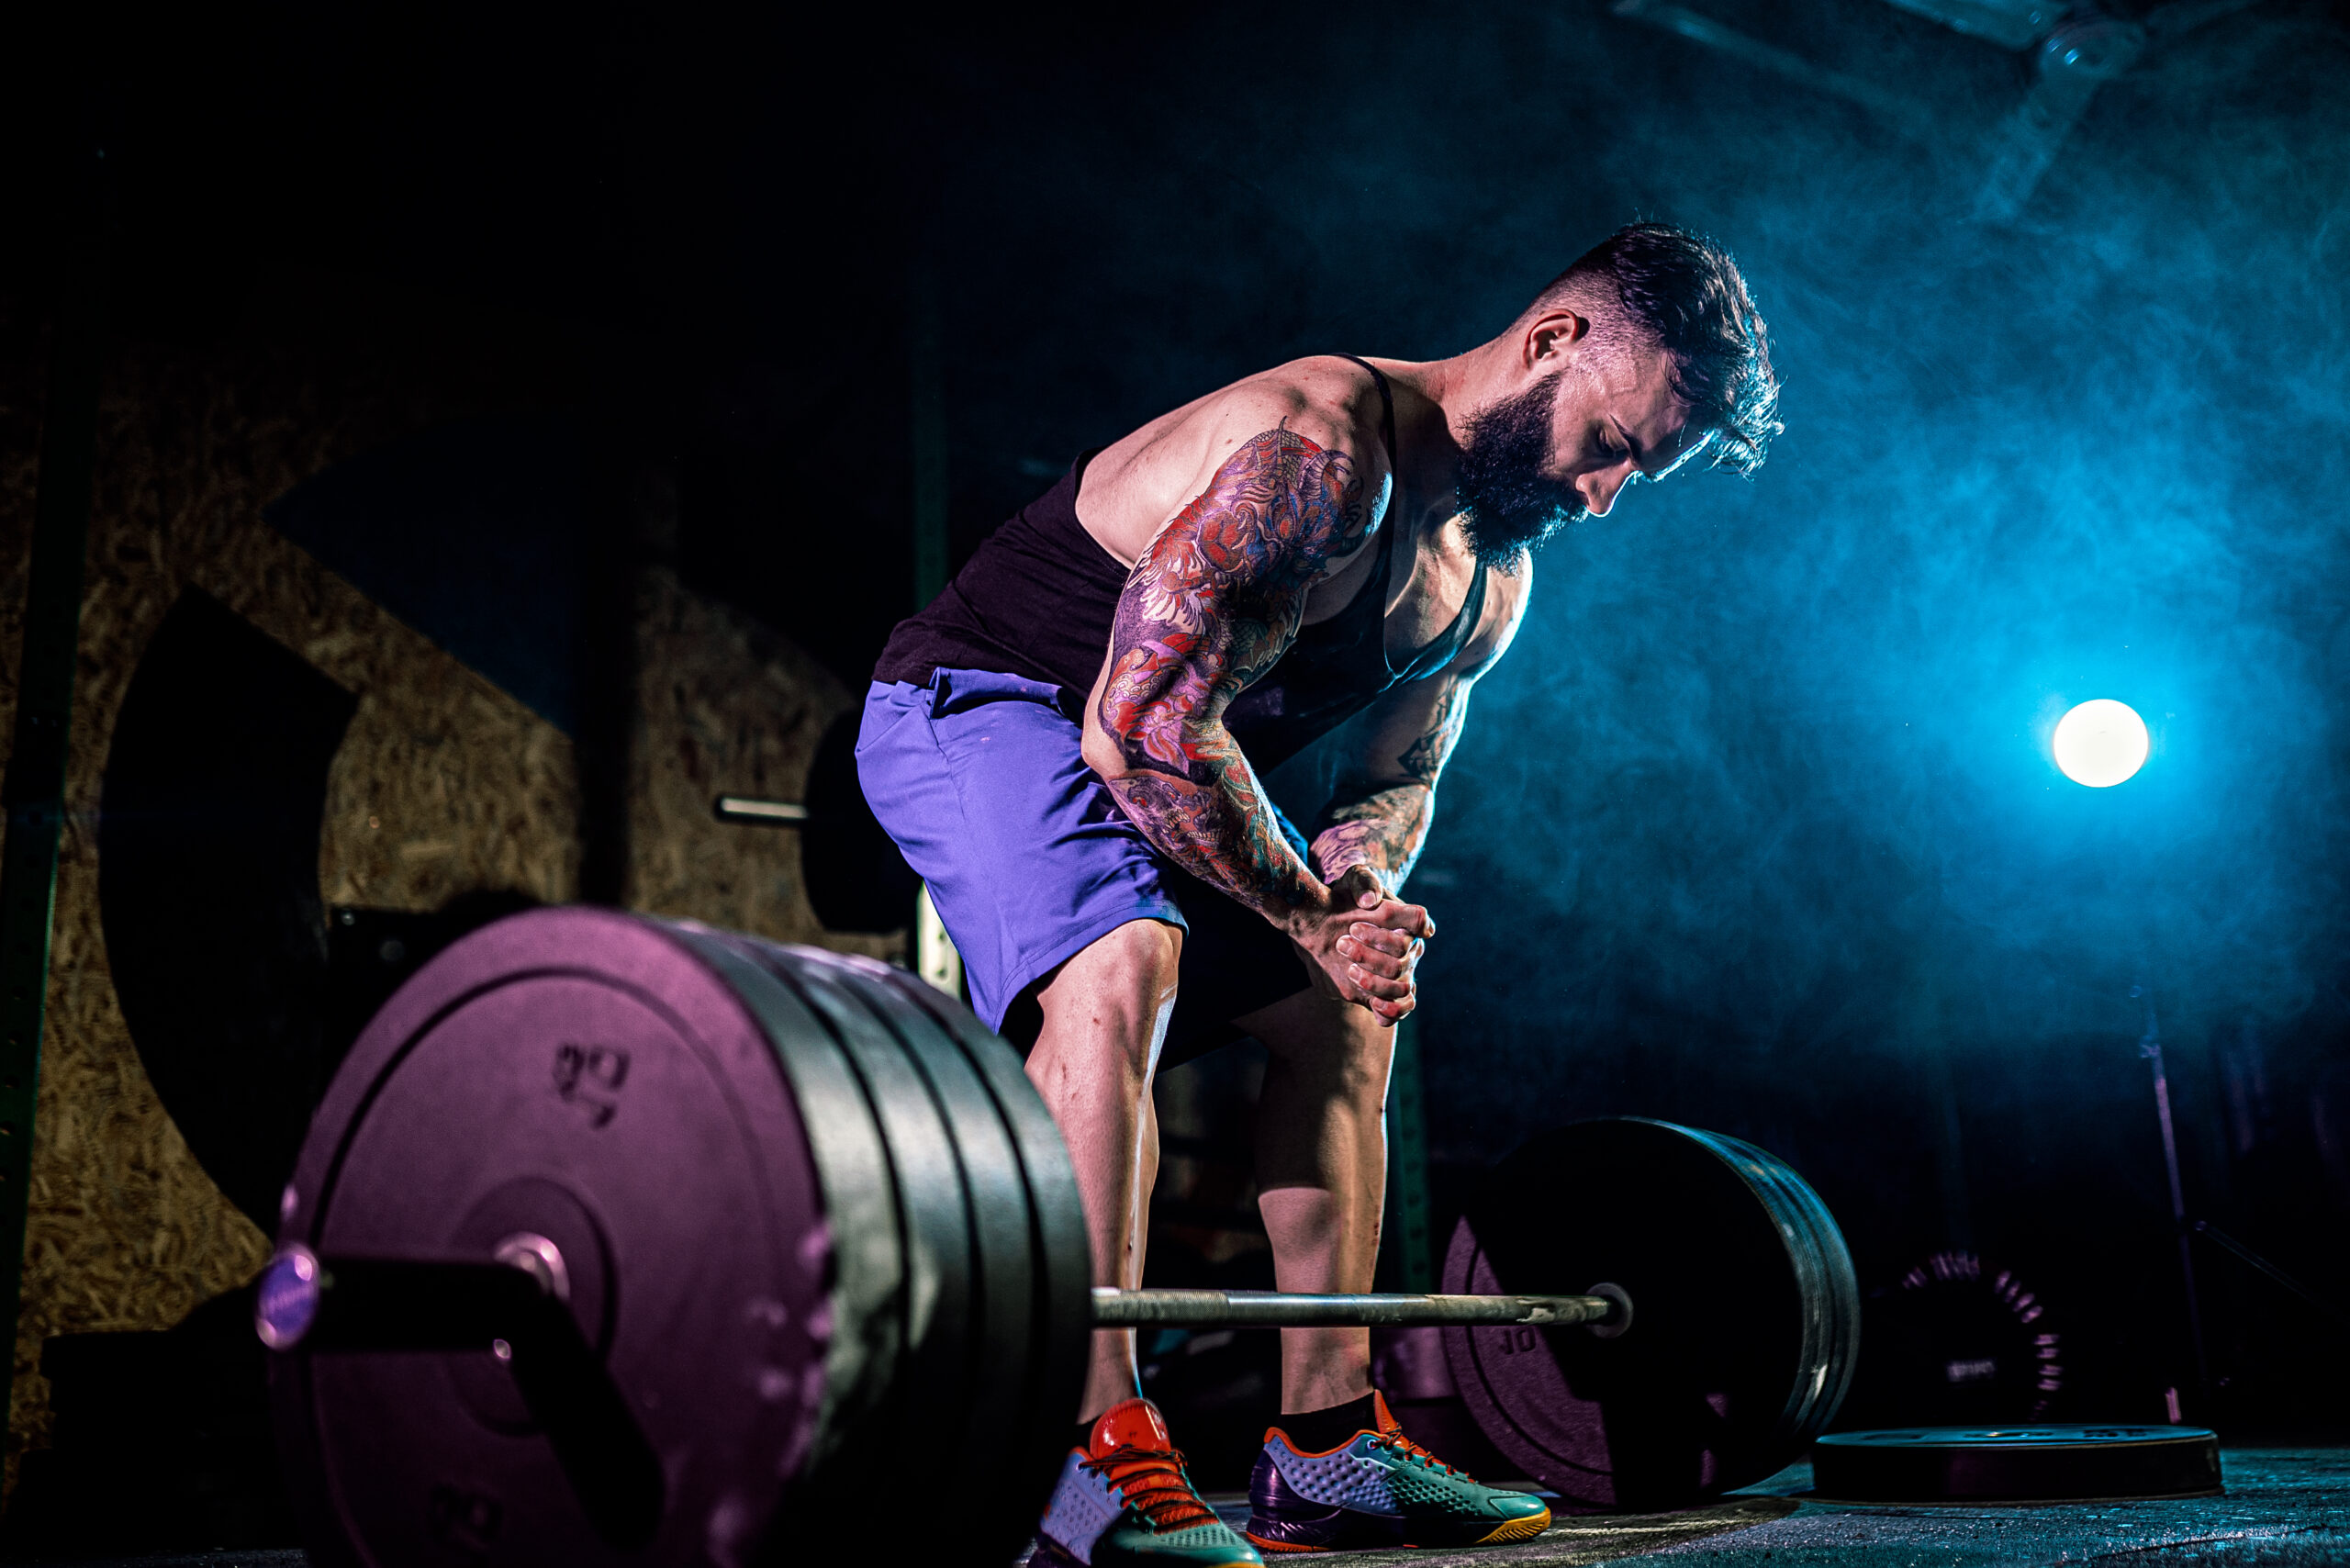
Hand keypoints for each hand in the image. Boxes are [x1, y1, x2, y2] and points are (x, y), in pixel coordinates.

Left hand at [1290, 865, 1432, 1024]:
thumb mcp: (1352, 880)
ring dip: (1374, 981)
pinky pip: (1399, 1009)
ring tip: (1349, 969)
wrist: (1323, 925)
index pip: (1418, 921)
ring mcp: (1398, 973)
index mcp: (1406, 921)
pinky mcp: (1382, 993)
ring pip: (1401, 987)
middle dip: (1371, 953)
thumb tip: (1369, 900)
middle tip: (1343, 941)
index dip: (1405, 924)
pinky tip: (1375, 1005)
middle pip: (1402, 958)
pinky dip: (1391, 1011)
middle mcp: (1408, 950)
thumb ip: (1363, 883)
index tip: (1366, 924)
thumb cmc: (1345, 898)